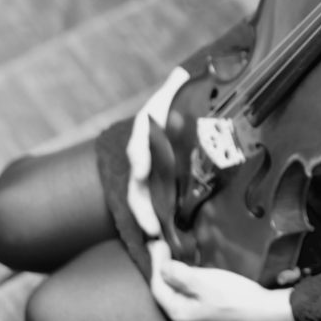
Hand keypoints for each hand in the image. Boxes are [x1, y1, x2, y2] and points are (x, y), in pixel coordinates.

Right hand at [126, 67, 189, 236]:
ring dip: (151, 226)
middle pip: (138, 190)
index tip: (142, 168)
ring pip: (144, 208)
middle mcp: (143, 164)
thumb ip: (175, 87)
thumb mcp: (170, 100)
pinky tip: (173, 249)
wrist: (169, 130)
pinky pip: (158, 215)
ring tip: (161, 244)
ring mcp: (150, 184)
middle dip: (143, 209)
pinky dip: (163, 232)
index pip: (138, 148)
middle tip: (152, 228)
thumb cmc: (168, 113)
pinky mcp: (161, 196)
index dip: (140, 157)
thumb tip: (182, 71)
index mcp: (144, 140)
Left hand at [148, 240, 300, 320]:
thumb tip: (161, 267)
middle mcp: (185, 319)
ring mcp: (198, 318)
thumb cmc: (237, 299)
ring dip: (174, 274)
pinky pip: (190, 295)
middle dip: (162, 269)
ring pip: (178, 293)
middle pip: (166, 292)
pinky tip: (193, 271)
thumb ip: (180, 276)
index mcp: (180, 313)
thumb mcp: (205, 283)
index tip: (157, 244)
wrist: (266, 314)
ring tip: (174, 255)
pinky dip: (186, 280)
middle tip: (163, 247)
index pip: (158, 287)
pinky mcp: (210, 313)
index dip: (156, 264)